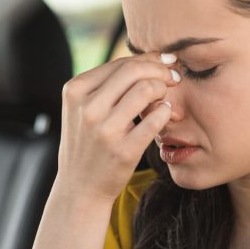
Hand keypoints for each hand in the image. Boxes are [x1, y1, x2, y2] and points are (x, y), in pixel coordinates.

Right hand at [56, 52, 179, 201]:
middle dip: (160, 70)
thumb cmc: (88, 144)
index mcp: (75, 91)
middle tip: (174, 78)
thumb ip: (106, 85)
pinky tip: (165, 114)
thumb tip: (150, 60)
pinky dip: (165, 111)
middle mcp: (87, 108)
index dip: (149, 60)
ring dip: (163, 90)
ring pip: (146, 89)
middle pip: (134, 70)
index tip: (165, 64)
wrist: (80, 188)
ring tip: (165, 99)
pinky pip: (155, 118)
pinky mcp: (123, 150)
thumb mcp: (82, 110)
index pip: (120, 63)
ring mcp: (104, 130)